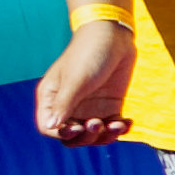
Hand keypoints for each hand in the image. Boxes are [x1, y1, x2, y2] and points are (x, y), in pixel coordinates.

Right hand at [33, 18, 134, 145]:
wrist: (113, 37)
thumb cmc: (89, 54)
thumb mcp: (76, 80)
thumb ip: (64, 104)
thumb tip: (51, 127)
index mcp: (51, 98)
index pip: (48, 127)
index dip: (61, 134)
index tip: (78, 127)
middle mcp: (68, 106)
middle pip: (71, 136)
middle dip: (85, 137)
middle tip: (98, 124)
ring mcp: (89, 107)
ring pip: (92, 135)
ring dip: (104, 136)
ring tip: (117, 124)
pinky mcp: (109, 106)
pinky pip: (111, 126)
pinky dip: (119, 129)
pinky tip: (127, 122)